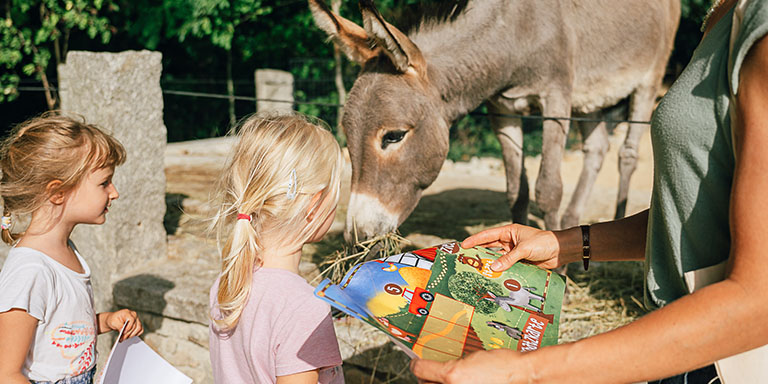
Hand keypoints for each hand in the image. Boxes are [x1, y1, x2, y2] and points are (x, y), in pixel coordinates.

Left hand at [102, 309, 142, 340]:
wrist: (114, 320)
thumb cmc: (113, 320)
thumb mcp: (113, 322)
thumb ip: (118, 326)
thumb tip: (122, 330)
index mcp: (127, 313)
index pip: (132, 320)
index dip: (128, 327)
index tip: (123, 332)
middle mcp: (134, 315)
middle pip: (135, 326)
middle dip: (128, 334)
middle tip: (122, 339)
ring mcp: (137, 319)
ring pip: (139, 328)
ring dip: (132, 335)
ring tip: (125, 338)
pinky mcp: (138, 324)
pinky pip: (141, 330)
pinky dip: (136, 334)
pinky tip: (129, 336)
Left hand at [410, 349, 531, 383]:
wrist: (522, 377)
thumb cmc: (503, 366)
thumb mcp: (473, 357)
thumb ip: (453, 363)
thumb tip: (441, 366)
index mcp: (452, 375)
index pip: (420, 370)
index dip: (416, 364)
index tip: (416, 362)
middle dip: (426, 377)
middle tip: (428, 371)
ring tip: (443, 379)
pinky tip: (459, 382)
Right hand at [462, 224, 564, 270]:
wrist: (560, 250)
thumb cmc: (544, 243)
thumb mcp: (525, 249)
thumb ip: (509, 258)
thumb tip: (493, 268)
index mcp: (509, 232)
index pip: (488, 235)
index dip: (475, 240)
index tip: (463, 245)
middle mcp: (510, 241)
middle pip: (491, 247)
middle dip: (480, 253)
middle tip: (466, 260)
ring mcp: (514, 252)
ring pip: (498, 259)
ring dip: (491, 264)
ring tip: (478, 271)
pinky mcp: (520, 262)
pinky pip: (507, 267)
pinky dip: (501, 271)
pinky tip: (494, 277)